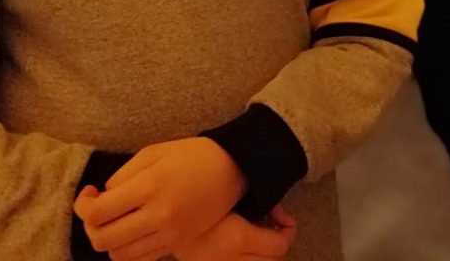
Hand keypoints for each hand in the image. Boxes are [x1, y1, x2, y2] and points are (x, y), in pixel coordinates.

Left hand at [73, 137, 246, 259]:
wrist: (235, 167)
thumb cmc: (193, 154)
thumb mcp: (154, 152)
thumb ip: (123, 176)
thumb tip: (102, 197)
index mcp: (149, 186)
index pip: (97, 213)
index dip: (82, 206)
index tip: (89, 194)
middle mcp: (158, 215)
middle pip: (102, 239)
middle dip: (90, 226)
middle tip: (97, 210)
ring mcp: (169, 233)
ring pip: (118, 255)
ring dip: (108, 240)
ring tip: (115, 222)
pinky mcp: (178, 243)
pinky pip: (141, 259)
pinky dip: (127, 250)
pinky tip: (132, 231)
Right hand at [176, 205, 297, 260]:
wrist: (160, 217)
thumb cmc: (196, 198)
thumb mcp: (226, 196)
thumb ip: (254, 200)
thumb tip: (275, 207)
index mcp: (237, 239)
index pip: (280, 245)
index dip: (289, 229)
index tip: (282, 215)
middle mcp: (230, 260)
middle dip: (279, 242)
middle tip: (275, 225)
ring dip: (265, 254)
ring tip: (261, 236)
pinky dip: (250, 258)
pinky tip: (245, 246)